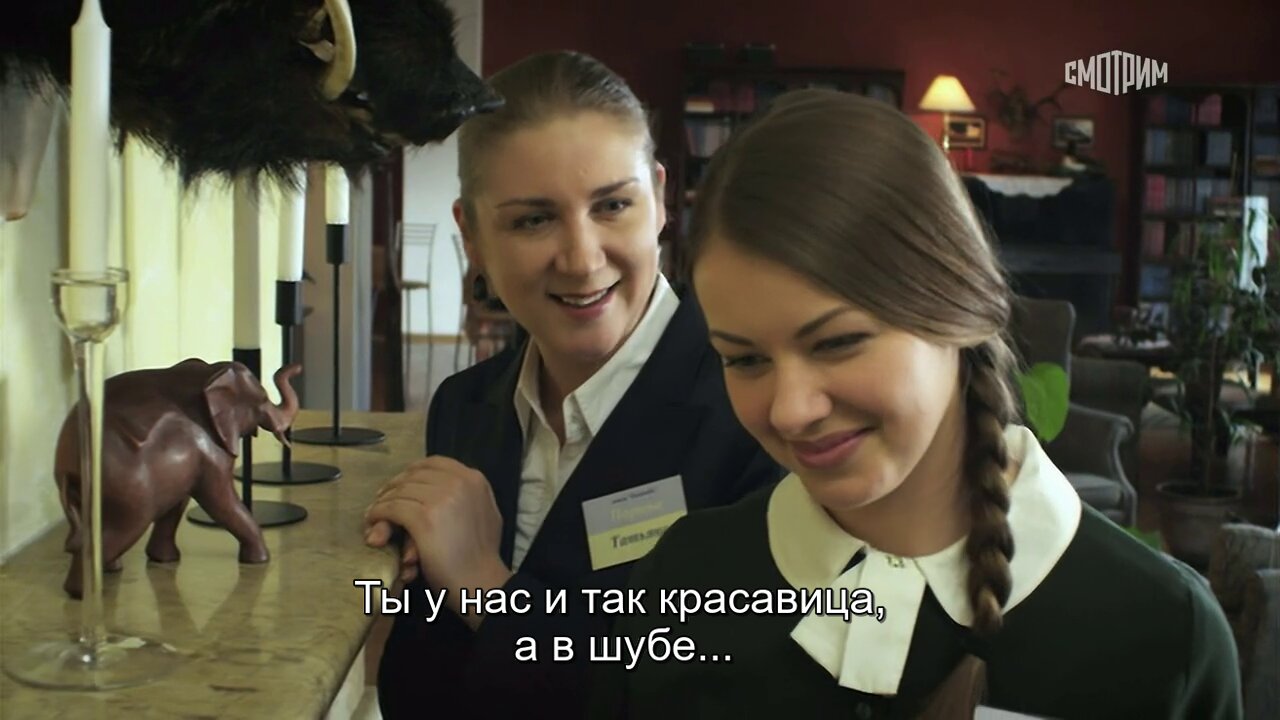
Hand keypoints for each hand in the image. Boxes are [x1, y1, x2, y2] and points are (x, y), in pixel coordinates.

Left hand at [364, 456, 511, 628]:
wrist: (481, 582)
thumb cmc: (481, 555)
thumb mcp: (483, 513)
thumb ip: (465, 497)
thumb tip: (435, 490)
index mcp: (474, 479)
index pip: (434, 463)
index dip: (412, 473)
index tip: (400, 486)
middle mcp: (459, 482)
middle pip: (413, 476)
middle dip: (394, 488)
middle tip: (382, 502)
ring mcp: (442, 498)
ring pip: (400, 492)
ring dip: (383, 504)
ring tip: (375, 517)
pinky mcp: (424, 518)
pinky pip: (392, 508)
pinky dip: (379, 516)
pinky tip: (374, 525)